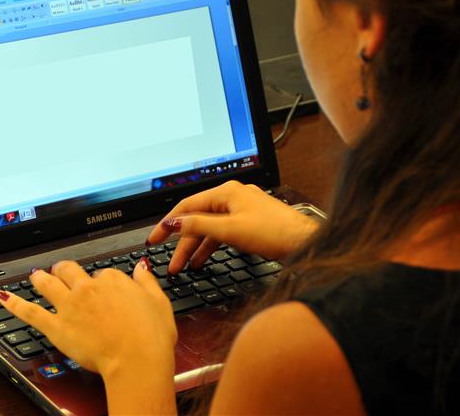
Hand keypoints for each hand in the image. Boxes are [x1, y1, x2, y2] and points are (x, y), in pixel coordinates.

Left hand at [0, 258, 176, 377]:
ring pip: (48, 284)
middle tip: (62, 271)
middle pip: (70, 271)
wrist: (136, 359)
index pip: (103, 273)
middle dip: (65, 270)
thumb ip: (147, 282)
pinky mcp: (57, 327)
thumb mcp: (159, 302)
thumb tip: (141, 267)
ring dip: (40, 278)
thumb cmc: (151, 336)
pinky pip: (31, 312)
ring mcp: (70, 306)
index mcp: (113, 280)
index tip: (105, 289)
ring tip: (35, 276)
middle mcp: (88, 288)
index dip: (103, 281)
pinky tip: (4, 297)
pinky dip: (15, 304)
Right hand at [146, 180, 318, 273]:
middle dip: (182, 242)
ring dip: (195, 247)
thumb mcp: (231, 230)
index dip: (168, 223)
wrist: (305, 242)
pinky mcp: (248, 224)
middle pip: (197, 219)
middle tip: (169, 262)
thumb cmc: (275, 232)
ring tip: (183, 267)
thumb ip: (200, 225)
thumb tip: (175, 222)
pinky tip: (202, 260)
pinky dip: (211, 246)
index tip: (154, 239)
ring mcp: (241, 210)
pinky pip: (222, 233)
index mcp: (226, 192)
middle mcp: (232, 197)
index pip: (187, 206)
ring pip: (209, 228)